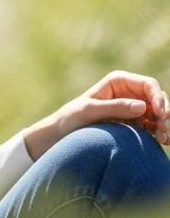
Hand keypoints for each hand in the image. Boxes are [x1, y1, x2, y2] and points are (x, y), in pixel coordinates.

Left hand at [23, 70, 169, 160]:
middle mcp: (128, 92)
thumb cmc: (72, 117)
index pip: (148, 84)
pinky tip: (162, 141)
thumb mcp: (90, 110)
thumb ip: (115, 107)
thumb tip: (143, 106)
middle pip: (158, 98)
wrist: (62, 133)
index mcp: (118, 81)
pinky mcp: (134, 123)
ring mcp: (133, 108)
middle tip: (164, 130)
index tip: (160, 115)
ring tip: (163, 138)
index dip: (158, 97)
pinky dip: (160, 132)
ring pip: (159, 113)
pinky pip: (153, 126)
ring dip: (164, 125)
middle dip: (165, 113)